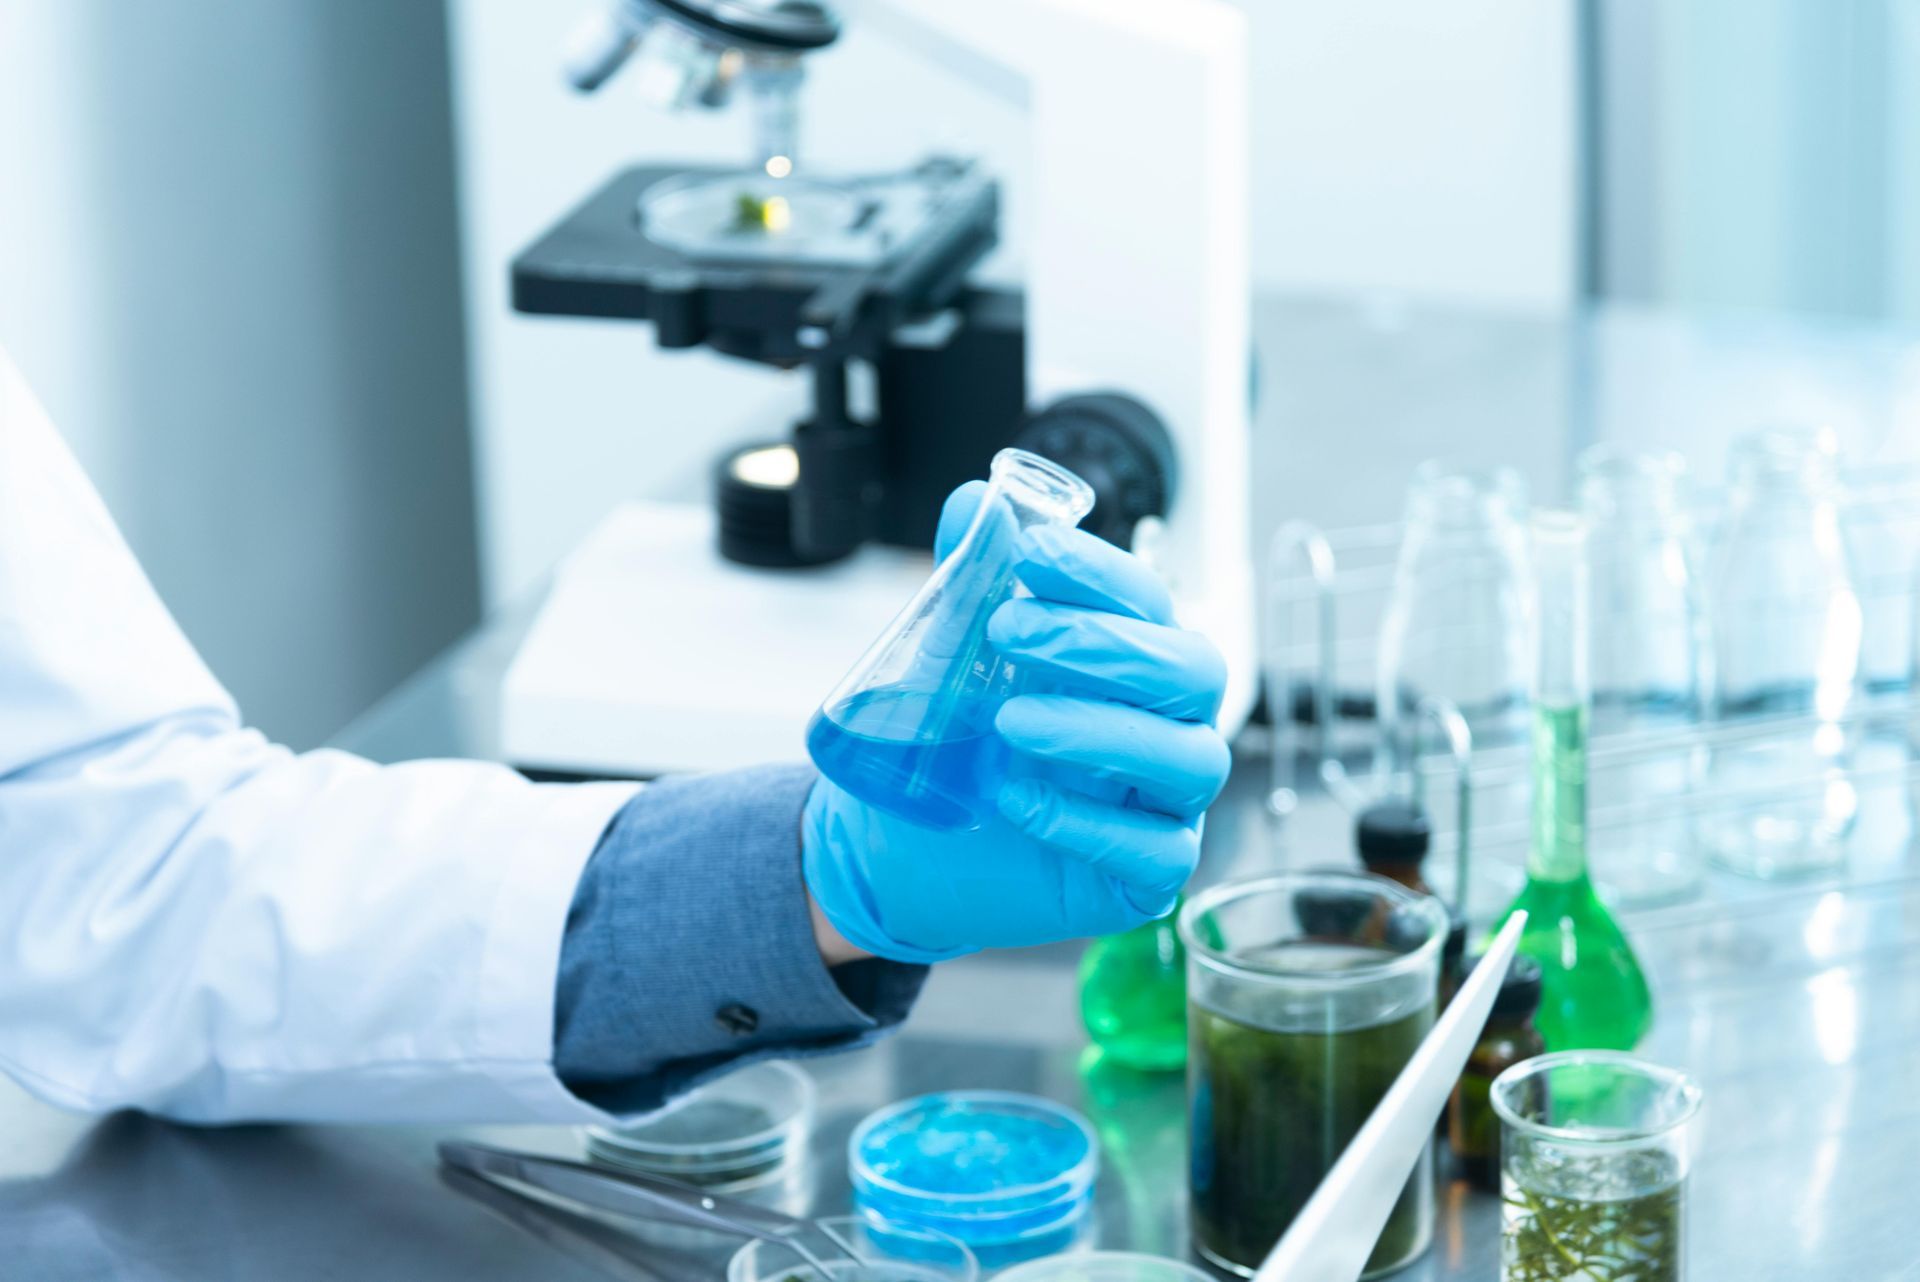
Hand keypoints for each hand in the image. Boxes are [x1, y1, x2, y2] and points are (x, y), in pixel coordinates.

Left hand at [801, 481, 1231, 964]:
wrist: (902, 849)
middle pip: (1193, 671)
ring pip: (1189, 758)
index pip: (1149, 601)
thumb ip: (967, 581)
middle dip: (1102, 643)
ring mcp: (1166, 804)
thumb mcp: (948, 659)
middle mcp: (1166, 725)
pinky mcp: (1146, 878)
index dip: (1098, 571)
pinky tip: (1016, 800)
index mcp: (1132, 661)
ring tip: (1008, 721)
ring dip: (1099, 730)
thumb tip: (973, 501)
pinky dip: (1087, 822)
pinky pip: (1157, 851)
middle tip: (1006, 633)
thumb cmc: (954, 746)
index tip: (1028, 552)